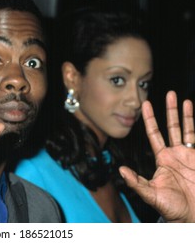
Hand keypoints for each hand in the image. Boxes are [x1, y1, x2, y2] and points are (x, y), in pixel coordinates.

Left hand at [120, 91, 194, 222]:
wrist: (193, 215)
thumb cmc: (172, 208)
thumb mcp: (151, 194)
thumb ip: (136, 182)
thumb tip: (121, 170)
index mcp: (162, 159)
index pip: (154, 134)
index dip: (150, 120)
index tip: (146, 105)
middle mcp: (174, 154)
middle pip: (170, 127)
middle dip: (169, 111)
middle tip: (168, 93)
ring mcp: (188, 155)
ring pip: (185, 129)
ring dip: (183, 114)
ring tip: (182, 98)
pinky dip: (193, 124)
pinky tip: (192, 110)